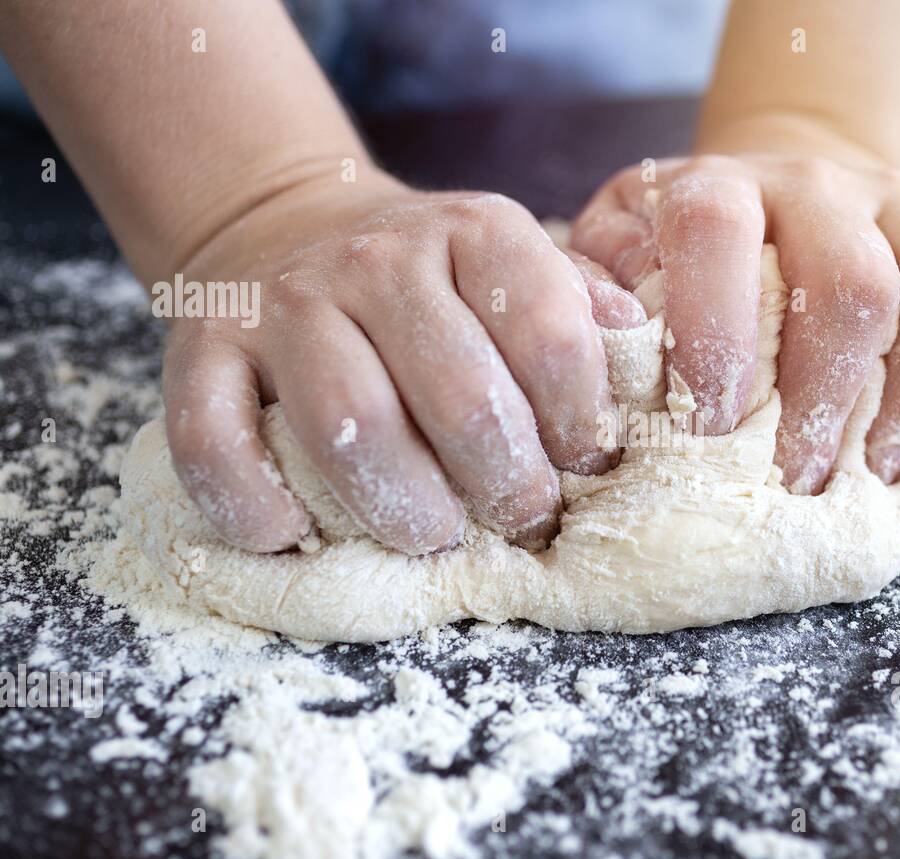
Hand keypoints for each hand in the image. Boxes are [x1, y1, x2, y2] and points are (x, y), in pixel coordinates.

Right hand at [163, 170, 643, 554]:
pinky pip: (213, 440)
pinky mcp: (200, 348)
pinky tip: (293, 535)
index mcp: (473, 231)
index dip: (580, 418)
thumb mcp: (511, 264)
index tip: (587, 465)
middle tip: (525, 519)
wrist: (283, 227)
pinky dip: (253, 504)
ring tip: (432, 535)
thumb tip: (643, 355)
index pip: (547, 330)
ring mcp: (284, 303)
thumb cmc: (429, 282)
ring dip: (403, 504)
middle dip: (507, 481)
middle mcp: (377, 258)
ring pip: (348, 423)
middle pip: (457, 393)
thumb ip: (576, 305)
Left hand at [571, 143, 899, 493]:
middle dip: (828, 402)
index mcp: (724, 187)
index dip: (713, 332)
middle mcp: (824, 185)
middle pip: (855, 286)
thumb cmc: (693, 253)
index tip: (709, 425)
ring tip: (882, 469)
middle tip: (799, 481)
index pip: (716, 232)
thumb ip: (600, 297)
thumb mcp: (624, 253)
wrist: (790, 187)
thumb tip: (607, 360)